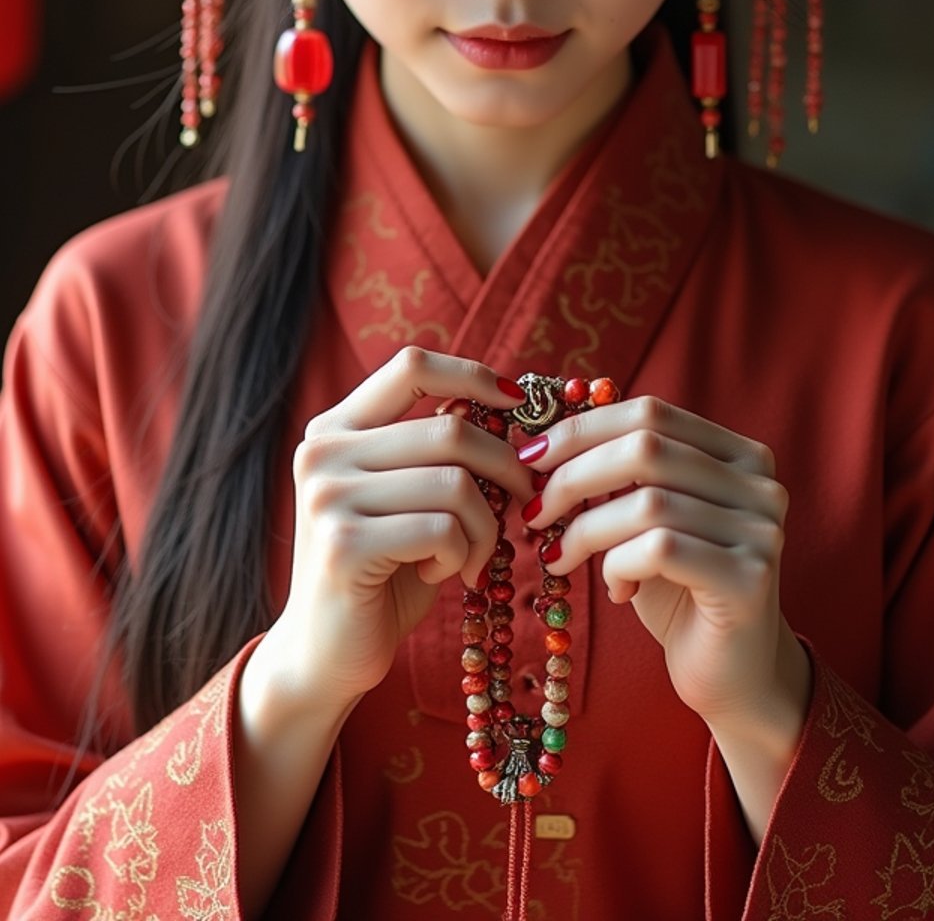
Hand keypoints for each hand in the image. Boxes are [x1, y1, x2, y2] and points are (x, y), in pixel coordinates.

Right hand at [265, 348, 533, 721]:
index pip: (412, 367)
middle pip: (451, 430)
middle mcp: (323, 453)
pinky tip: (443, 574)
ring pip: (456, 484)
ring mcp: (329, 497)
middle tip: (521, 504)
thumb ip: (435, 452)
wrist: (325, 655)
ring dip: (485, 527)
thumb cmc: (383, 571)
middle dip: (506, 468)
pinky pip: (444, 530)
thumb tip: (507, 408)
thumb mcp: (406, 497)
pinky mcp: (344, 544)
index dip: (474, 375)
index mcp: (335, 428)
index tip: (517, 403)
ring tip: (471, 555)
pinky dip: (464, 555)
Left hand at [522, 395, 800, 730]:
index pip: (650, 412)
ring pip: (648, 502)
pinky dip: (617, 565)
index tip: (530, 458)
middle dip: (573, 475)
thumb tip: (544, 436)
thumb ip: (620, 474)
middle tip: (532, 510)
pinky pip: (660, 550)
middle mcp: (759, 483)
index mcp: (738, 454)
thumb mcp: (649, 520)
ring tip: (561, 557)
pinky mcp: (749, 579)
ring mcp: (760, 529)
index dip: (582, 429)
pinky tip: (615, 591)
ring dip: (586, 529)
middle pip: (646, 447)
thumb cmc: (680, 590)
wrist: (734, 676)